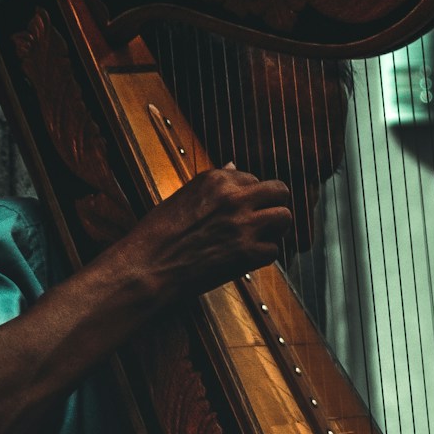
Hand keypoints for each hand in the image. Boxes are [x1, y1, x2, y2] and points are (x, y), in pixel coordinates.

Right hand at [120, 164, 295, 302]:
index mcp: (216, 179)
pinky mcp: (247, 253)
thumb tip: (233, 165)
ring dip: (276, 229)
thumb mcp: (184, 197)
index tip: (242, 210)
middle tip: (264, 221)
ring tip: (260, 239)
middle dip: (274, 205)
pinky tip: (246, 259)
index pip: (253, 179)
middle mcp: (233, 197)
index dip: (251, 196)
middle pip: (279, 191)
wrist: (148, 267)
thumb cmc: (158, 235)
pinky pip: (274, 250)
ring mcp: (243, 225)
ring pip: (284, 217)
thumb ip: (214, 185)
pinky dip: (263, 257)